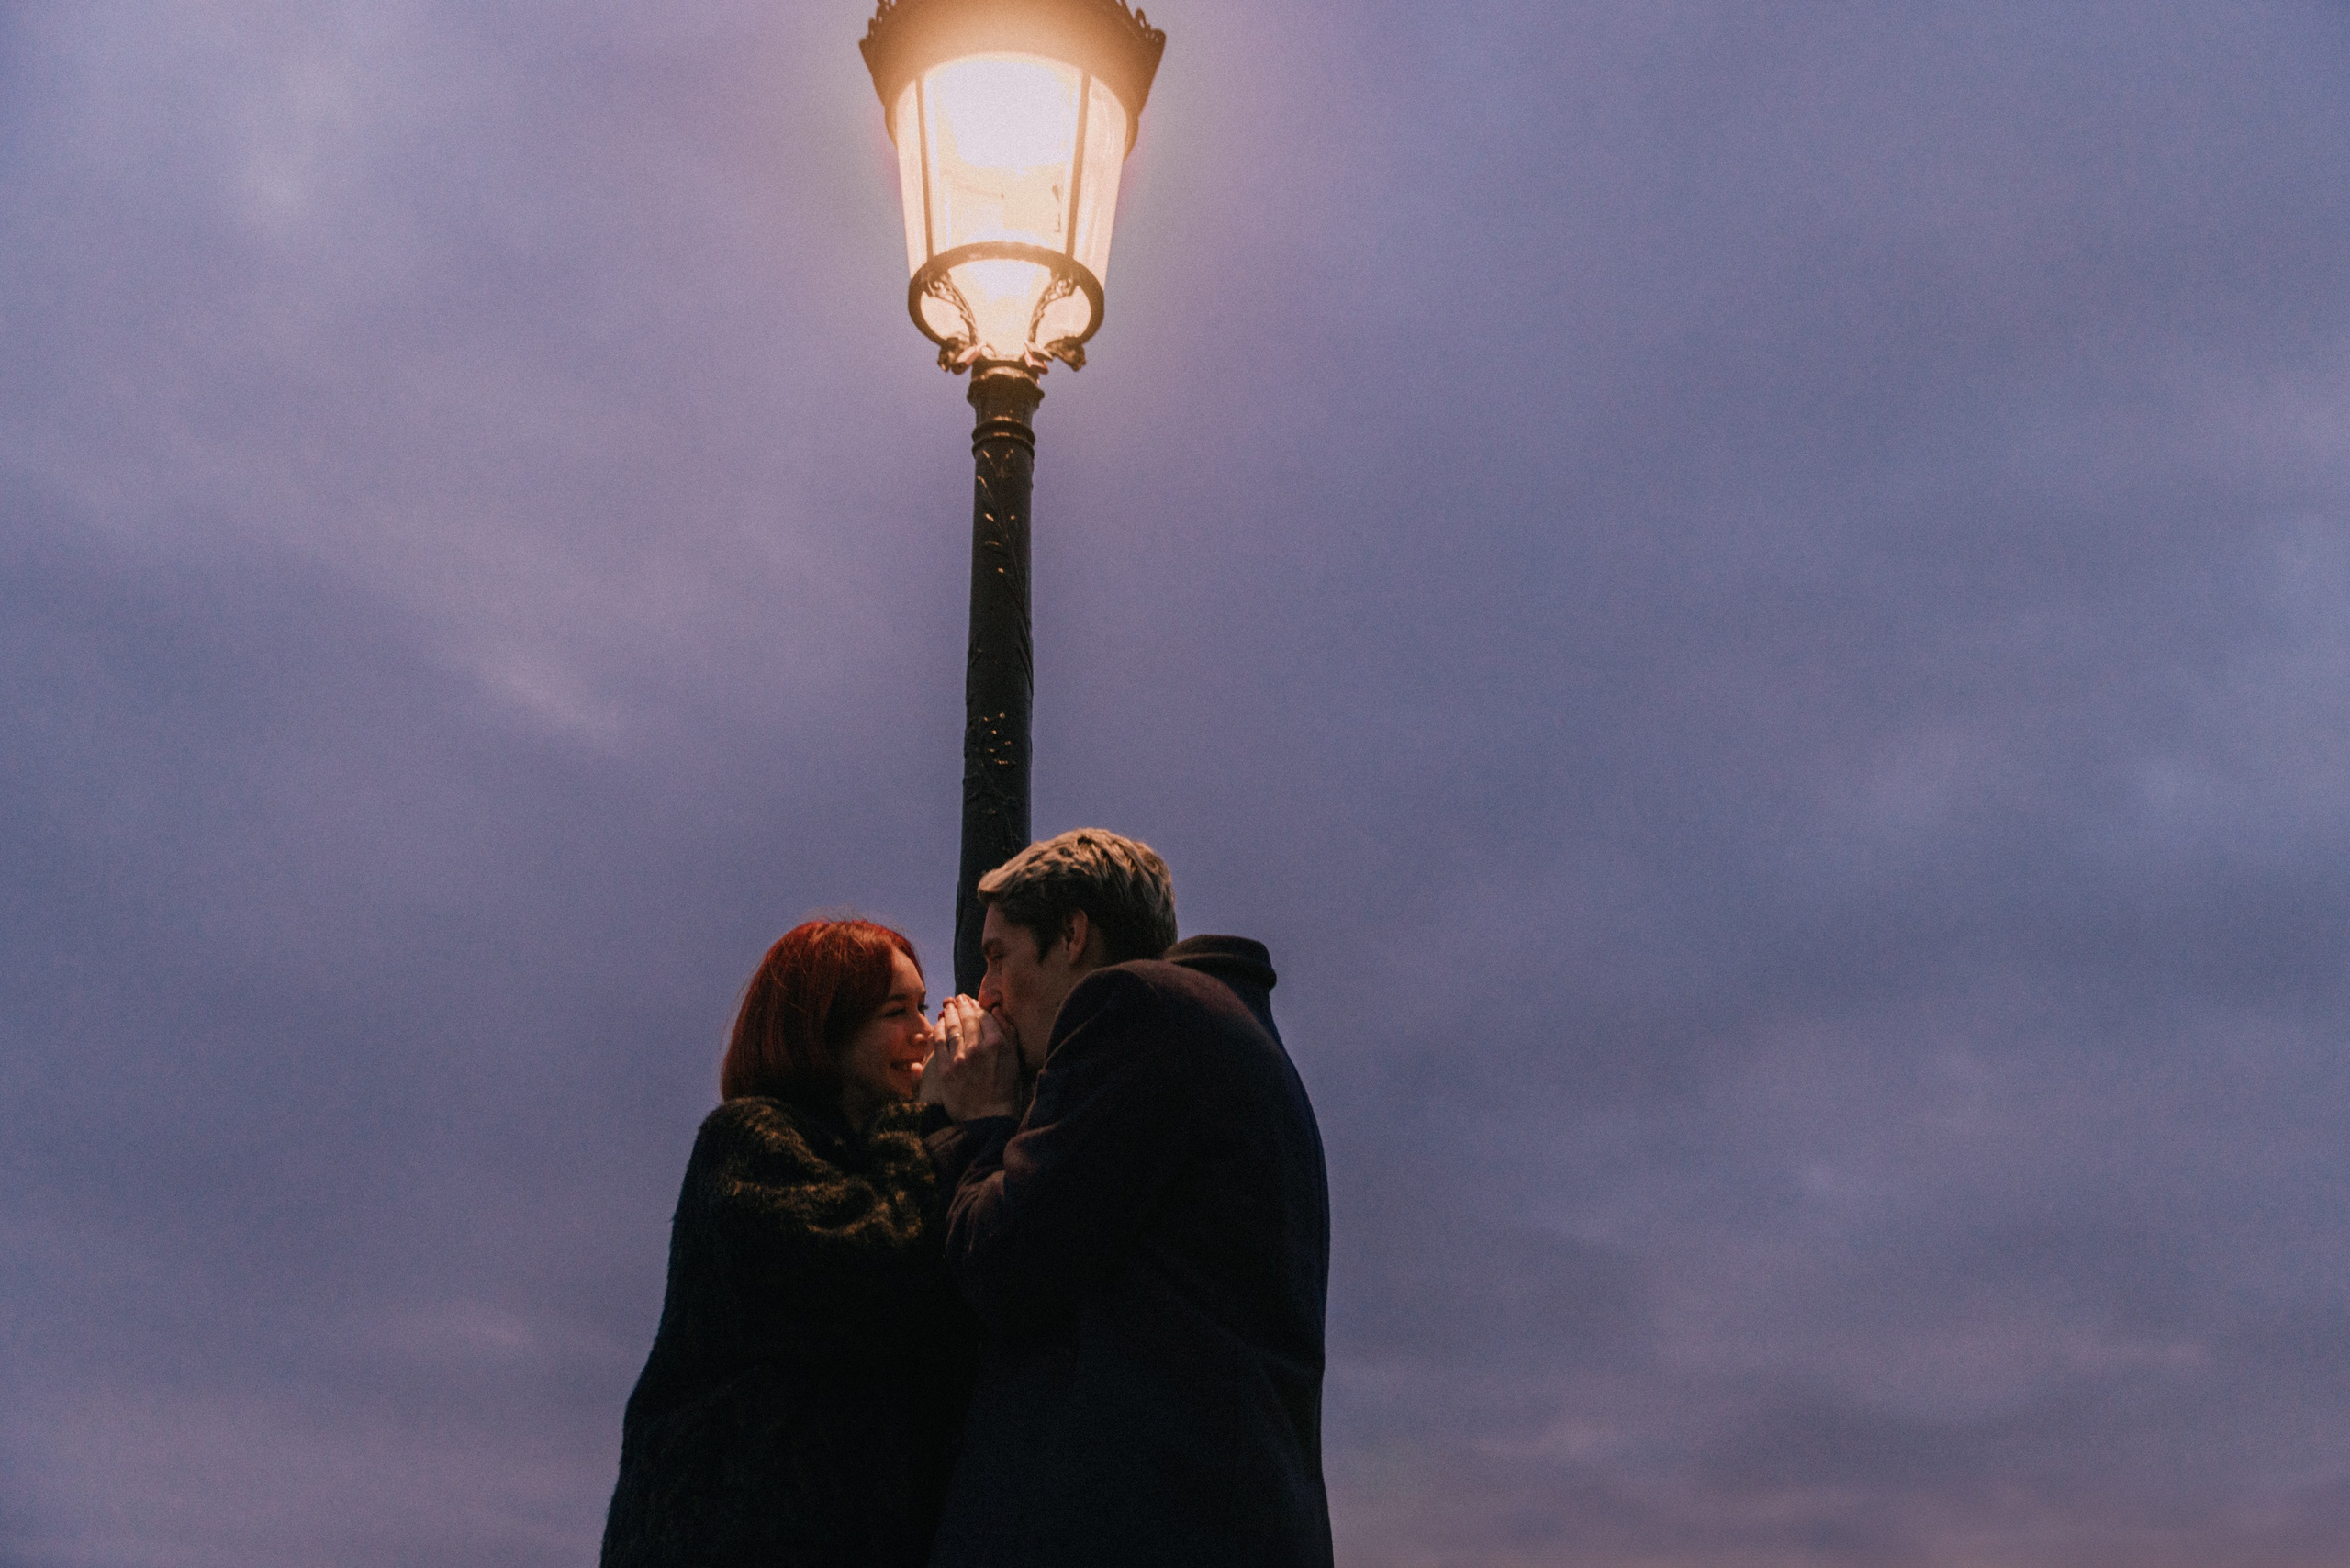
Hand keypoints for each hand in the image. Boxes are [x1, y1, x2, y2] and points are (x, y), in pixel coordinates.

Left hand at [931, 994, 1018, 1121]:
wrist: (988, 1119)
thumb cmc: (1005, 1090)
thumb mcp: (1015, 1059)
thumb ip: (1008, 1032)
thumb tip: (996, 1011)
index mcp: (998, 1044)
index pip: (984, 1016)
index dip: (976, 1006)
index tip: (972, 1001)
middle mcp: (978, 1048)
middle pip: (967, 1019)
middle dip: (961, 1005)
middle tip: (958, 998)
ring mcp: (960, 1058)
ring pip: (952, 1027)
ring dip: (949, 1013)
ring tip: (948, 1005)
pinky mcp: (946, 1069)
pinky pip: (939, 1042)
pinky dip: (939, 1029)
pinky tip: (939, 1023)